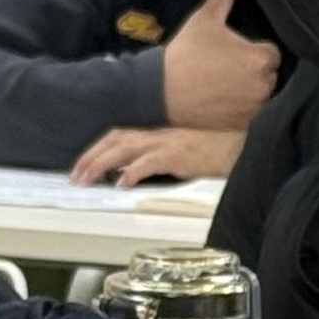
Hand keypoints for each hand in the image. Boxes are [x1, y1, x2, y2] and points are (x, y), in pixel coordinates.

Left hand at [70, 124, 246, 186]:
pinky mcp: (180, 155)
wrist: (244, 148)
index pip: (119, 136)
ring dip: (102, 162)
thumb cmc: (218, 154)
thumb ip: (159, 161)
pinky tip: (121, 183)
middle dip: (91, 156)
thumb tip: (133, 174)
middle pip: (115, 139)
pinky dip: (133, 171)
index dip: (97, 150)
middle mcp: (159, 136)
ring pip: (125, 148)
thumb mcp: (183, 155)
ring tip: (86, 178)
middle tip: (74, 176)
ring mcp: (168, 144)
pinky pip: (150, 162)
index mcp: (159, 136)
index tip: (82, 167)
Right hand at [161, 0, 279, 129]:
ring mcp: (256, 106)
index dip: (257, 50)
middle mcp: (265, 83)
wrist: (161, 91)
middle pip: (272, 74)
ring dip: (253, 90)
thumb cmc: (185, 53)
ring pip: (265, 95)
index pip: (273, 52)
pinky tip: (228, 100)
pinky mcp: (245, 123)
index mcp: (260, 57)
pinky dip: (246, 108)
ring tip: (230, 84)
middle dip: (257, 70)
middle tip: (233, 67)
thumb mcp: (203, 20)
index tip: (240, 51)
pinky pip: (255, 113)